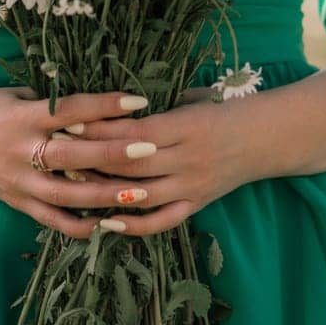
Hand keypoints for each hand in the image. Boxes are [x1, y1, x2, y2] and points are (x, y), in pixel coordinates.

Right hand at [0, 84, 204, 241]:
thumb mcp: (17, 96)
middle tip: (150, 150)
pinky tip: (108, 225)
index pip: (70, 108)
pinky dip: (79, 225)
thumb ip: (52, 104)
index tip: (139, 101)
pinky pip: (51, 219)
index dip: (104, 105)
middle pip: (72, 154)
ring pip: (66, 193)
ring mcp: (18, 180)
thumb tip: (99, 107)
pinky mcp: (16, 201)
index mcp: (23, 116)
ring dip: (105, 196)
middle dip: (112, 153)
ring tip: (140, 195)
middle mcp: (21, 149)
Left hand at [39, 84, 258, 238]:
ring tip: (73, 184)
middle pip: (131, 165)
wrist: (266, 137)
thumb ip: (158, 106)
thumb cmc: (223, 110)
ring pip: (141, 195)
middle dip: (92, 159)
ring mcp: (193, 186)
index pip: (135, 132)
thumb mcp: (193, 99)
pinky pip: (162, 221)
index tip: (69, 122)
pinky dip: (133, 225)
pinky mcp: (197, 205)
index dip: (100, 129)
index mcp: (187, 126)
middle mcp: (189, 159)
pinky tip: (106, 222)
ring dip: (104, 192)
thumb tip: (110, 106)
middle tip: (59, 152)